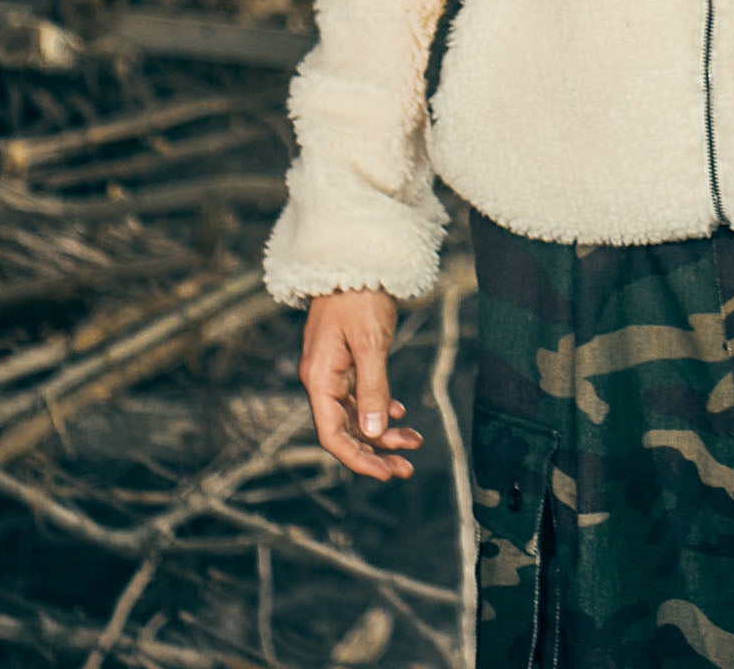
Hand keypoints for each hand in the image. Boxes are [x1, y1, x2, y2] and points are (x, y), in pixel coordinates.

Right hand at [299, 287, 423, 480]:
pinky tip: (400, 415)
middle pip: (345, 430)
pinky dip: (380, 407)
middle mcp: (321, 380)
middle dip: (376, 451)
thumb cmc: (360, 297)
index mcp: (319, 379)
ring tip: (414, 442)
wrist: (353, 258)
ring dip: (383, 432)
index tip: (386, 473)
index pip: (334, 435)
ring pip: (356, 413)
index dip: (359, 459)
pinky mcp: (344, 360)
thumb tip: (376, 432)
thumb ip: (374, 388)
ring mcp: (332, 370)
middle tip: (407, 468)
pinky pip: (359, 395)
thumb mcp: (371, 343)